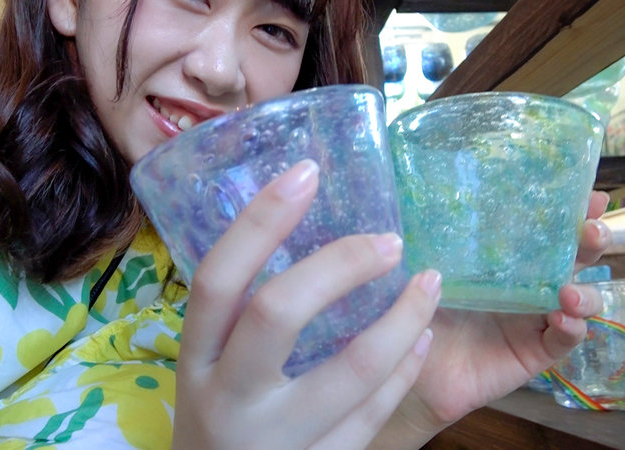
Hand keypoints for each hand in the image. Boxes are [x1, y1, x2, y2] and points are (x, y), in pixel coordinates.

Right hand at [172, 160, 441, 449]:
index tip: (306, 172)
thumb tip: (299, 233)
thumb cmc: (215, 417)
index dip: (259, 222)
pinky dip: (404, 370)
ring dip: (400, 320)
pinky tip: (420, 337)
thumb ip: (241, 317)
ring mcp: (277, 440)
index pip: (217, 278)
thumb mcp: (208, 368)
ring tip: (429, 283)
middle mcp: (229, 397)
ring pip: (348, 374)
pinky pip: (373, 416)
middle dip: (338, 266)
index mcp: (195, 360)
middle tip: (388, 240)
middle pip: (277, 313)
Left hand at [387, 191, 611, 446]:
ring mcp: (536, 319)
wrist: (414, 367)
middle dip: (591, 241)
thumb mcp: (428, 271)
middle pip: (574, 259)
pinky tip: (560, 319)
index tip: (591, 195)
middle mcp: (529, 286)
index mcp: (506, 261)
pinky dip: (571, 328)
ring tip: (568, 292)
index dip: (571, 212)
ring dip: (586, 293)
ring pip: (582, 300)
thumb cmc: (421, 311)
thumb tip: (423, 200)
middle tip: (592, 230)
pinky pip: (564, 340)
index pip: (545, 230)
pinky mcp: (536, 352)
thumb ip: (434, 242)